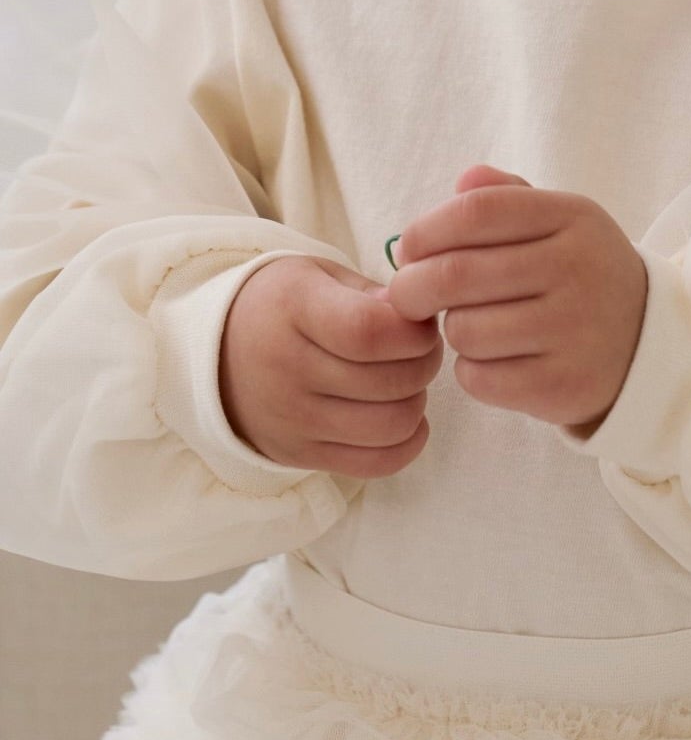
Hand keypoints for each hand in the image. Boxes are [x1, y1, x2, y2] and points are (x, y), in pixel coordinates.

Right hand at [218, 255, 444, 476]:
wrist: (215, 353)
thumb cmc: (282, 304)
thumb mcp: (318, 275)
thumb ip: (371, 292)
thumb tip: (417, 319)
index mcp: (293, 308)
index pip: (370, 332)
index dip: (414, 330)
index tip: (420, 320)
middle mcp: (288, 369)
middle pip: (390, 381)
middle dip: (426, 360)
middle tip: (419, 346)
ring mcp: (292, 420)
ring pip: (392, 425)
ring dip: (417, 400)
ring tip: (405, 378)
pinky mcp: (299, 455)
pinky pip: (376, 464)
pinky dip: (407, 442)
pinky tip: (402, 414)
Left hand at [381, 165, 648, 432]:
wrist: (646, 344)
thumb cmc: (581, 273)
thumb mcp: (560, 221)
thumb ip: (507, 196)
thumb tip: (462, 181)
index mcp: (572, 217)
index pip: (477, 211)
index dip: (426, 229)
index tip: (408, 248)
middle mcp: (576, 269)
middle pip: (456, 273)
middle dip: (412, 285)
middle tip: (406, 293)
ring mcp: (572, 330)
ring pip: (463, 329)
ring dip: (451, 329)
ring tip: (472, 323)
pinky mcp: (561, 384)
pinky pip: (478, 377)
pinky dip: (471, 370)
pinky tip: (494, 357)